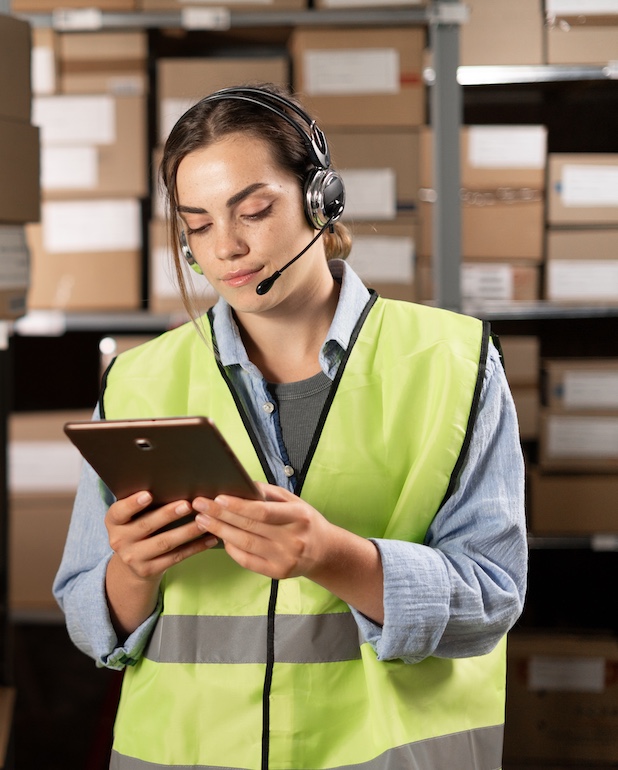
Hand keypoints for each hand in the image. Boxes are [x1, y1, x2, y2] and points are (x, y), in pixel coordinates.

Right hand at [105, 491, 218, 582]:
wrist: (133, 561)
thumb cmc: (138, 526)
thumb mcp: (132, 515)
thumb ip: (143, 502)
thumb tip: (171, 482)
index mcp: (114, 522)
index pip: (119, 512)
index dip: (133, 504)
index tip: (148, 494)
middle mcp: (119, 540)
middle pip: (146, 526)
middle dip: (168, 515)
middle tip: (187, 504)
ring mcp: (133, 558)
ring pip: (164, 543)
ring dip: (187, 532)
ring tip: (204, 521)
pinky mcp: (149, 570)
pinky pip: (175, 557)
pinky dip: (195, 548)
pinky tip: (209, 539)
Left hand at [193, 483, 384, 623]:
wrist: (324, 551)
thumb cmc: (304, 520)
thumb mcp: (294, 501)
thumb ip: (269, 494)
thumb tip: (241, 485)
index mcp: (298, 516)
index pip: (264, 512)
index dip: (239, 506)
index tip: (218, 497)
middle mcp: (293, 539)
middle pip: (250, 527)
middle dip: (221, 515)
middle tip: (200, 505)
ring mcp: (285, 559)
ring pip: (245, 544)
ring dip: (220, 531)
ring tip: (202, 519)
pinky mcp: (278, 573)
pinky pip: (247, 560)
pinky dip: (231, 548)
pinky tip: (219, 537)